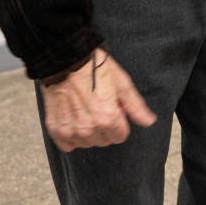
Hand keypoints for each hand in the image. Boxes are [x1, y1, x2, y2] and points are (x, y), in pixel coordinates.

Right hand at [40, 48, 156, 150]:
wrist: (66, 60)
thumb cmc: (95, 68)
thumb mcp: (121, 83)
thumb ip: (136, 106)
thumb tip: (149, 121)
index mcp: (108, 119)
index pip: (120, 136)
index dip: (119, 121)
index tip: (113, 108)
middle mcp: (88, 129)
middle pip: (104, 141)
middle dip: (105, 127)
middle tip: (99, 106)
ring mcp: (70, 131)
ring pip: (87, 143)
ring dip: (89, 131)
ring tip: (85, 109)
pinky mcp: (55, 130)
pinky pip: (68, 145)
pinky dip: (71, 136)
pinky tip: (73, 119)